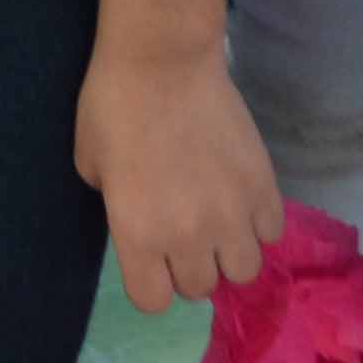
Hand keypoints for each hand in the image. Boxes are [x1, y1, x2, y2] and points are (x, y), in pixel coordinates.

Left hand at [74, 37, 284, 316]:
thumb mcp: (91, 167)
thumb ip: (116, 209)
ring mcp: (232, 214)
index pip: (153, 301)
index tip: (151, 257)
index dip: (151, 281)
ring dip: (229, 252)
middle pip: (200, 287)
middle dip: (189, 265)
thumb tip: (141, 220)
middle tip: (184, 231)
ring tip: (220, 223)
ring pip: (244, 270)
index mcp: (139, 237)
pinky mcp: (264, 187)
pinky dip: (258, 223)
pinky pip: (271, 232)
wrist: (162, 60)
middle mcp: (189, 237)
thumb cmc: (112, 106)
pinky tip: (242, 199)